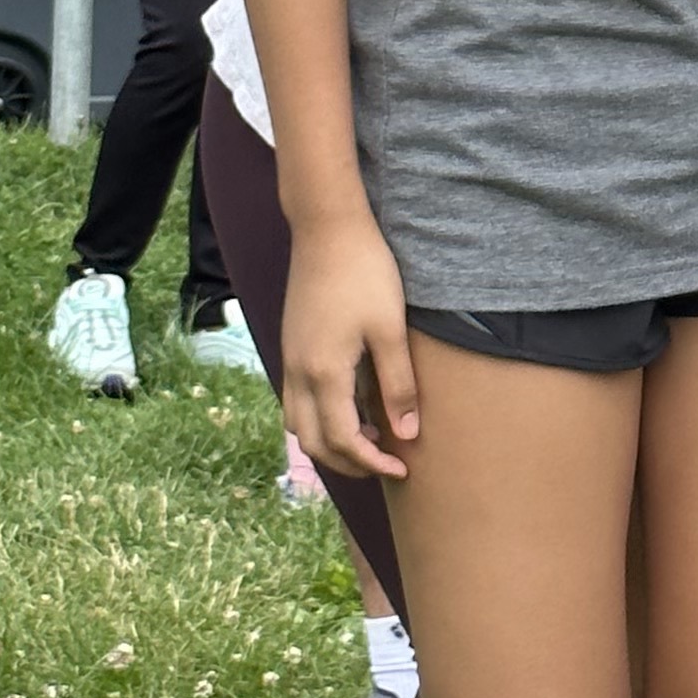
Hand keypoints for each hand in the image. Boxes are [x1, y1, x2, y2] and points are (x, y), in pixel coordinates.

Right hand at [280, 207, 420, 479]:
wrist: (327, 229)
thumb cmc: (364, 273)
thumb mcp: (390, 330)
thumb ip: (398, 385)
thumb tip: (408, 433)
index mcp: (324, 373)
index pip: (342, 441)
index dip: (372, 463)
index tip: (402, 468)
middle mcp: (298, 373)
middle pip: (313, 443)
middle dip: (347, 463)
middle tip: (386, 462)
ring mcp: (289, 360)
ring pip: (298, 424)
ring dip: (329, 442)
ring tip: (369, 437)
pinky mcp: (291, 347)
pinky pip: (296, 401)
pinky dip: (320, 419)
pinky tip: (352, 406)